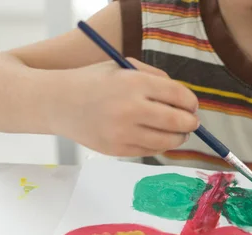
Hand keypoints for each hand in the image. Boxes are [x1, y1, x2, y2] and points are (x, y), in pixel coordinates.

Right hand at [45, 58, 198, 156]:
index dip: (191, 103)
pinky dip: (158, 146)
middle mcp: (130, 108)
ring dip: (178, 138)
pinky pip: (149, 151)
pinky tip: (156, 138)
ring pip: (166, 141)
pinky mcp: (117, 149)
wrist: (58, 102)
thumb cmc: (94, 81)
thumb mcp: (123, 67)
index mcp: (134, 82)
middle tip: (192, 123)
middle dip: (190, 124)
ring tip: (179, 133)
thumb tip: (185, 101)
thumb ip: (155, 78)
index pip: (179, 96)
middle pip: (177, 122)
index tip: (192, 106)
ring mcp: (123, 132)